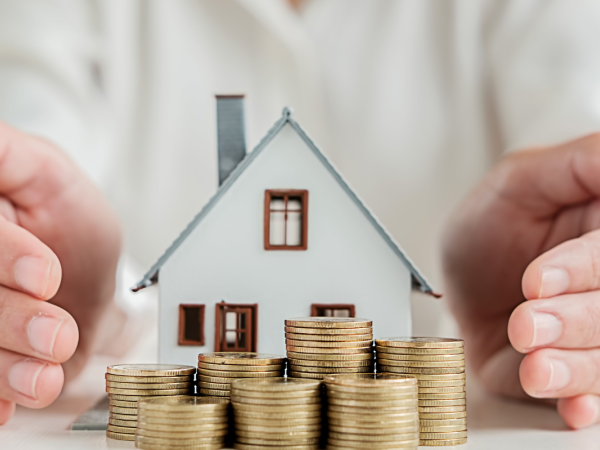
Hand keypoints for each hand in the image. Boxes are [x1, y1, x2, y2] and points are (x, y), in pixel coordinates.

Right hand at [0, 122, 120, 423]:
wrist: (85, 279)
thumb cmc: (67, 220)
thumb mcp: (47, 173)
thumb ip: (8, 156)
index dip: (3, 254)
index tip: (46, 274)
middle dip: (9, 319)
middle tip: (57, 334)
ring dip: (3, 368)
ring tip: (44, 378)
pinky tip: (6, 408)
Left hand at [442, 133, 599, 428]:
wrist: (458, 275)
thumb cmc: (491, 223)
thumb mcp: (522, 178)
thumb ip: (584, 162)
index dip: (586, 268)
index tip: (536, 279)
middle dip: (578, 320)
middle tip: (527, 319)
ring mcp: (593, 332)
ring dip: (580, 366)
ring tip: (535, 362)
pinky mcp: (574, 374)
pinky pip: (595, 397)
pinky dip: (587, 403)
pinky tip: (574, 406)